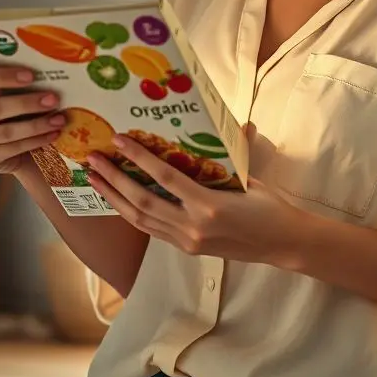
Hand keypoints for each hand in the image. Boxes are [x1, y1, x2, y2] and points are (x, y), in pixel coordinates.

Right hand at [0, 65, 64, 173]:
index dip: (4, 76)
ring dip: (36, 125)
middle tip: (53, 99)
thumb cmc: (6, 112)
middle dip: (26, 103)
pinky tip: (53, 134)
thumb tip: (46, 74)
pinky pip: (12, 148)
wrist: (4, 148)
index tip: (31, 75)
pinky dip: (36, 140)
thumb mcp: (3, 95)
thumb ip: (13, 85)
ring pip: (5, 131)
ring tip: (59, 119)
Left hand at [85, 126, 304, 265]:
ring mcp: (188, 241)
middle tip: (93, 160)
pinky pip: (152, 229)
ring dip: (115, 198)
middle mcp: (193, 227)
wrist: (284, 245)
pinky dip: (132, 213)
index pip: (164, 178)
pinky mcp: (187, 248)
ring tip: (96, 179)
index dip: (139, 158)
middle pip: (142, 202)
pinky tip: (120, 200)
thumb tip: (221, 128)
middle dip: (114, 180)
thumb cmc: (271, 208)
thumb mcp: (249, 179)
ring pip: (141, 219)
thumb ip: (226, 160)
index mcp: (209, 207)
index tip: (119, 140)